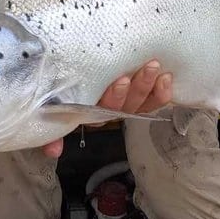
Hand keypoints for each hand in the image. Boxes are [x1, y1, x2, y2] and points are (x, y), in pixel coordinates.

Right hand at [41, 60, 173, 158]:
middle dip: (137, 87)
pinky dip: (161, 93)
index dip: (115, 97)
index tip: (121, 81)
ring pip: (141, 101)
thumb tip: (53, 151)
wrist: (68, 73)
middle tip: (147, 68)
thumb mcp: (53, 109)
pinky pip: (153, 100)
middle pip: (127, 104)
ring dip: (150, 86)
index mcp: (89, 111)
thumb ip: (54, 129)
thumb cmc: (59, 90)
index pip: (103, 109)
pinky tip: (167, 79)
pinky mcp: (139, 96)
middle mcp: (109, 110)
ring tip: (156, 67)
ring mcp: (126, 103)